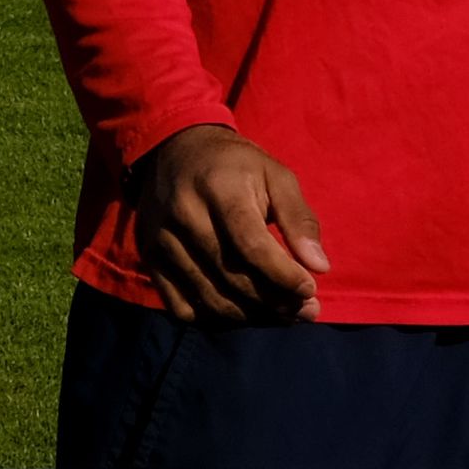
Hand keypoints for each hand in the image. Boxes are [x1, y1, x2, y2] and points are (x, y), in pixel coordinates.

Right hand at [125, 124, 327, 325]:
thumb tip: (319, 266)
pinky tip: (242, 310)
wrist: (173, 149)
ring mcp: (161, 239)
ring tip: (282, 314)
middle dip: (275, 301)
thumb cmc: (235, 166)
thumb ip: (299, 218)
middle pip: (231, 276)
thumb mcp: (275, 175)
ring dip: (251, 315)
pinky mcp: (149, 258)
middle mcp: (184, 215)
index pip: (250, 244)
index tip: (309, 289)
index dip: (283, 275)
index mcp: (219, 188)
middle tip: (307, 309)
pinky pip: (181, 307)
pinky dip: (216, 319)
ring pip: (209, 298)